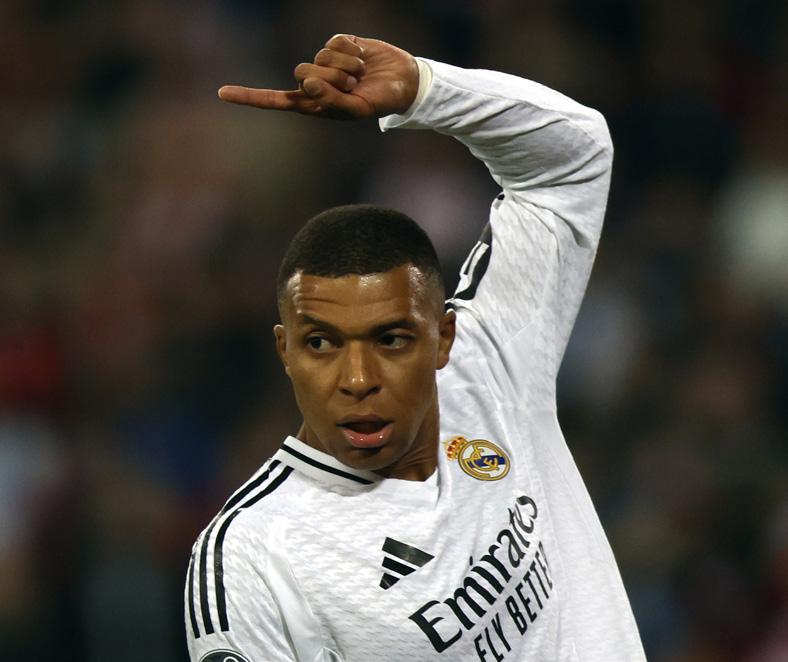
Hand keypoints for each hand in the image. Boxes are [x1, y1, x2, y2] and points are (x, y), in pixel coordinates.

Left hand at [217, 34, 419, 119]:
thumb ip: (330, 100)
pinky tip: (363, 57)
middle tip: (352, 87)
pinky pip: (334, 41)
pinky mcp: (337, 44)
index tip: (222, 93)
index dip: (250, 96)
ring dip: (345, 66)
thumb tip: (307, 81)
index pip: (277, 100)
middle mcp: (315, 83)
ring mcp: (325, 62)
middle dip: (331, 78)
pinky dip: (351, 50)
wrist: (403, 82)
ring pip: (320, 56)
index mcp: (315, 105)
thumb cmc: (380, 102)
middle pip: (303, 72)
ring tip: (361, 75)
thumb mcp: (357, 109)